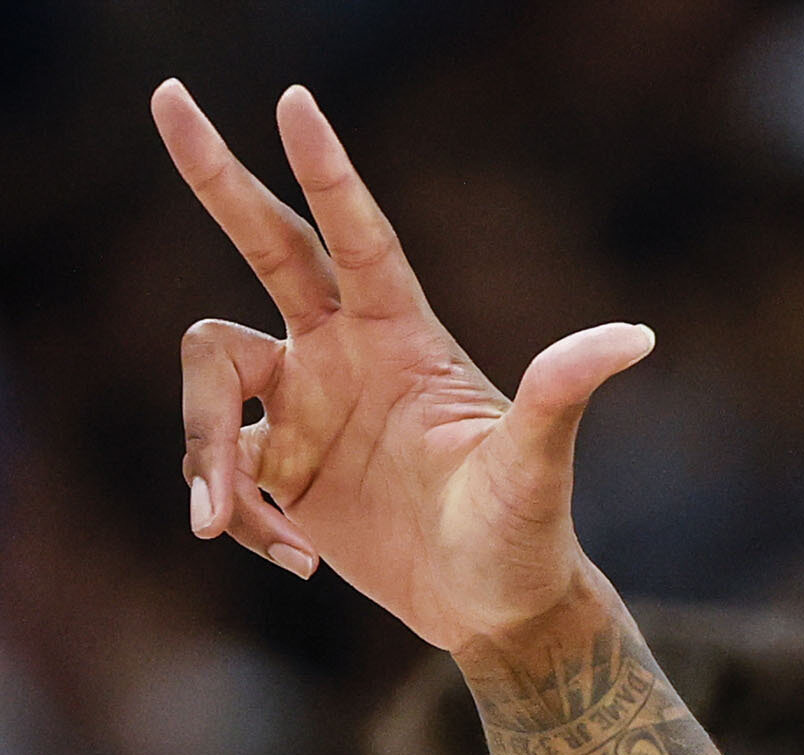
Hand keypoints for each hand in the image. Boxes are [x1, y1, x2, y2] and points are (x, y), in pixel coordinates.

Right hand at [150, 80, 650, 654]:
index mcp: (401, 336)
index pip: (356, 235)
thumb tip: (636, 335)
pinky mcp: (275, 466)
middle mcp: (341, 353)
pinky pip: (216, 471)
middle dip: (215, 173)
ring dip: (203, 450)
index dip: (328, 170)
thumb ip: (564, 396)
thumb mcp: (538, 469)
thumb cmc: (526, 535)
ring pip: (209, 384)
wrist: (495, 609)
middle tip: (168, 95)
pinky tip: (298, 564)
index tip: (296, 100)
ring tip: (226, 526)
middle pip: (264, 243)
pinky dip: (236, 518)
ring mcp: (301, 406)